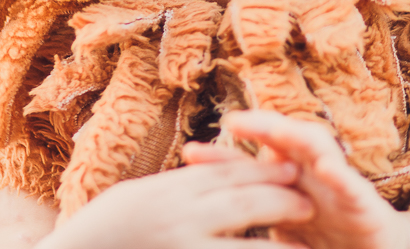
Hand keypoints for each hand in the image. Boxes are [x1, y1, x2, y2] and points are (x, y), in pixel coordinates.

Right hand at [37, 156, 313, 248]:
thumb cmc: (100, 234)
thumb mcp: (136, 200)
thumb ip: (179, 191)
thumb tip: (221, 177)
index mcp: (164, 193)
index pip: (226, 176)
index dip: (263, 172)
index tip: (292, 168)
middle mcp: (174, 221)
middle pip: (241, 206)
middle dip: (280, 202)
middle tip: (309, 200)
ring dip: (276, 247)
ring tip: (304, 244)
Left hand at [215, 110, 409, 248]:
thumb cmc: (326, 241)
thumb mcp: (282, 231)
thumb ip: (255, 218)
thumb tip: (206, 225)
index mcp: (288, 181)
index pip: (252, 163)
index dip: (222, 157)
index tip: (189, 152)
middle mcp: (312, 174)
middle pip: (284, 141)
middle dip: (260, 127)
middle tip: (232, 121)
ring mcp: (338, 185)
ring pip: (319, 149)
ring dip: (298, 136)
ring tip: (276, 130)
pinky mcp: (364, 204)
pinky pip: (352, 185)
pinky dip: (340, 174)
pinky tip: (326, 168)